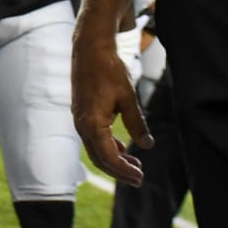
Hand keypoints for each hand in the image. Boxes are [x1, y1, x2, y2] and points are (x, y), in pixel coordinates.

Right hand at [72, 29, 151, 186]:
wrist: (90, 48)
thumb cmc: (109, 70)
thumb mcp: (128, 98)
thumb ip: (137, 124)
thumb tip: (147, 146)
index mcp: (92, 123)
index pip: (108, 157)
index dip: (124, 170)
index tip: (140, 178)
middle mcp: (82, 124)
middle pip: (99, 158)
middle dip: (119, 170)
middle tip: (139, 178)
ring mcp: (80, 118)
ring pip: (95, 148)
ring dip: (114, 159)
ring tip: (135, 164)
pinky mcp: (82, 112)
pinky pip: (93, 137)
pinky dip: (107, 146)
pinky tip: (122, 147)